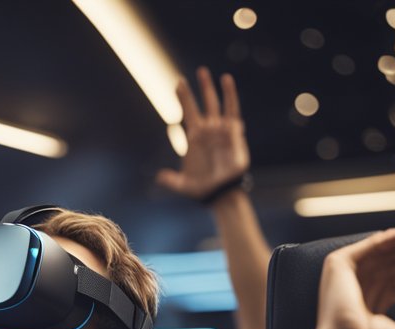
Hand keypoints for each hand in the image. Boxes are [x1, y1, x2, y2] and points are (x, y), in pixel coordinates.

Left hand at [156, 67, 249, 200]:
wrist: (220, 191)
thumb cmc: (201, 188)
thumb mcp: (183, 185)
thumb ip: (171, 181)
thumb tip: (160, 177)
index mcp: (194, 138)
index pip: (188, 113)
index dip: (184, 98)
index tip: (178, 83)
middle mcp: (207, 130)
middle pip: (202, 104)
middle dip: (199, 88)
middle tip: (197, 71)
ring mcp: (220, 130)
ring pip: (217, 104)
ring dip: (214, 89)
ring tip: (212, 74)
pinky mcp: (234, 132)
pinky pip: (232, 111)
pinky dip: (230, 96)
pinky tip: (227, 82)